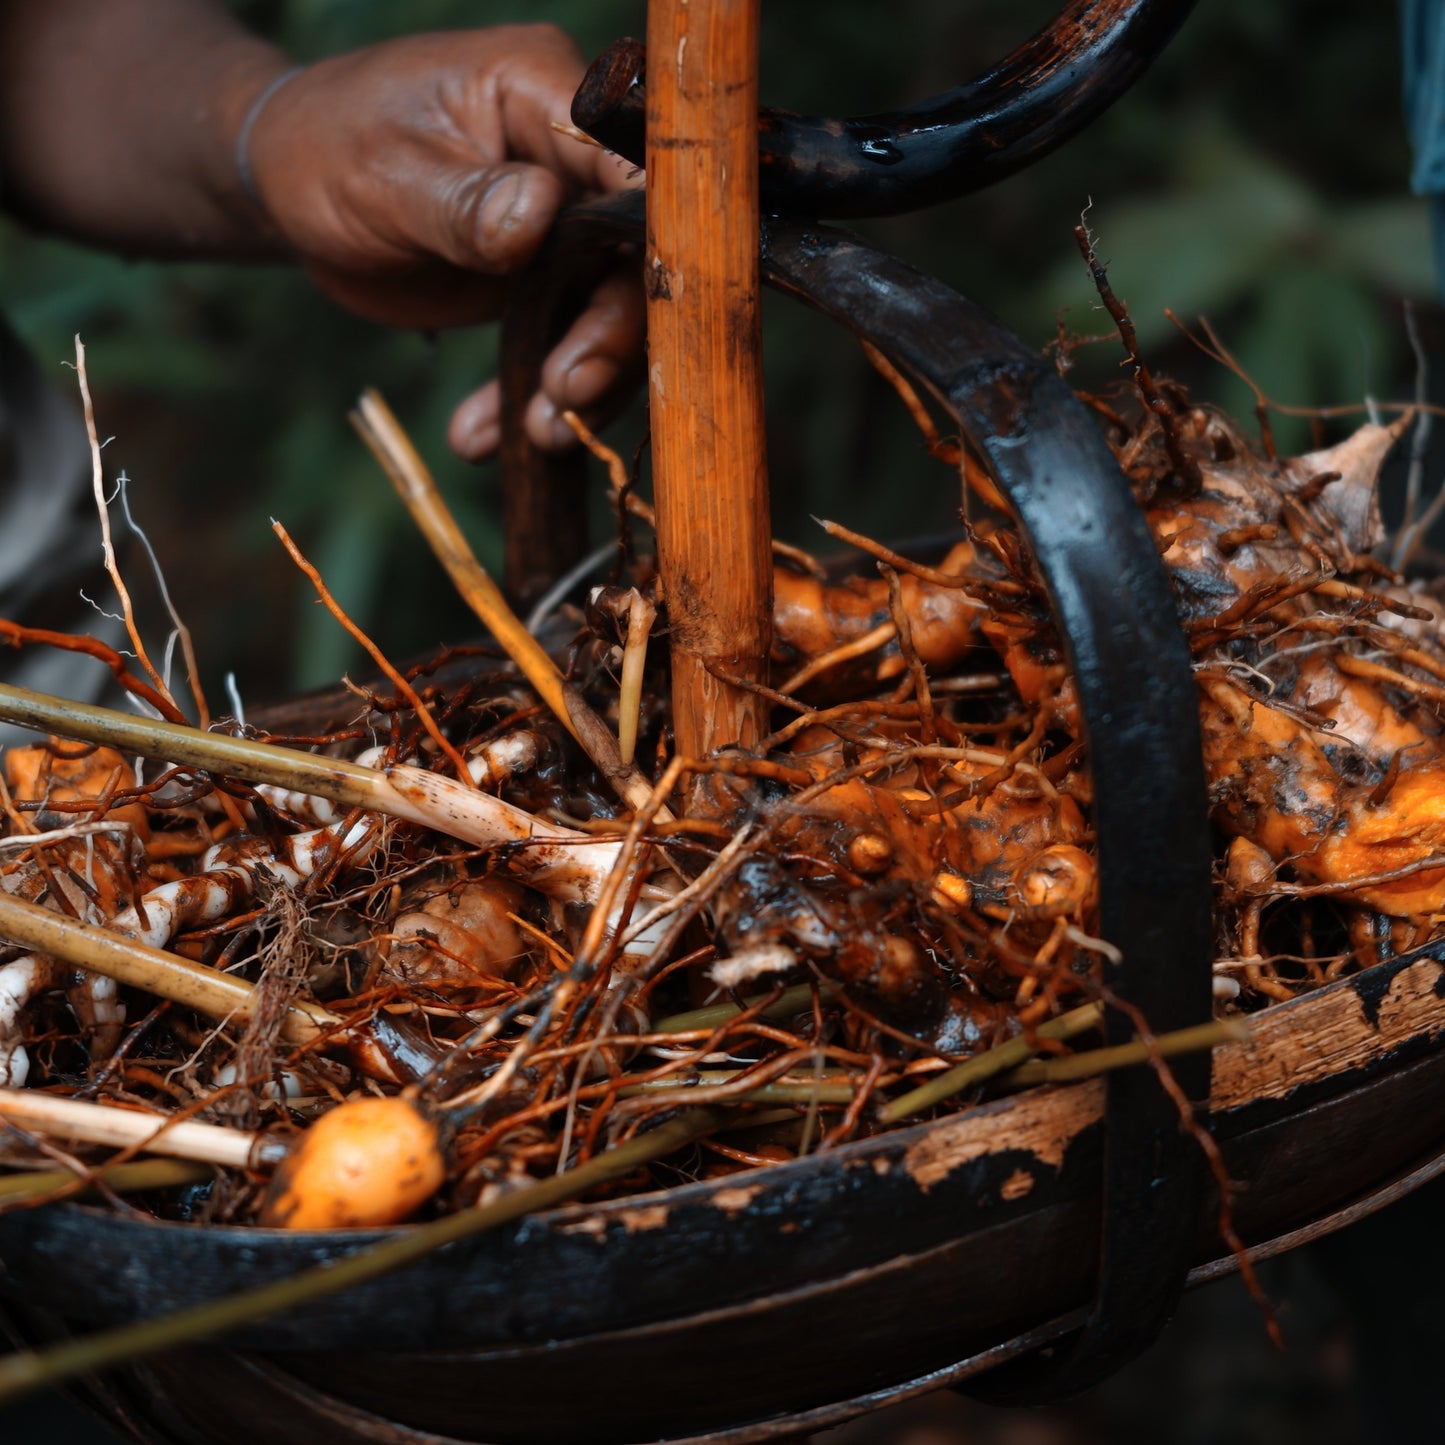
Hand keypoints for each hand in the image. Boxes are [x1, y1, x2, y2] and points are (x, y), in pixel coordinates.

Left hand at [244, 25, 643, 459]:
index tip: (620, 326)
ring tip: (533, 437)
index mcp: (544, 93)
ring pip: (612, 317)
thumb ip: (466, 201)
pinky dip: (529, 398)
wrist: (287, 188)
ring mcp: (566, 225)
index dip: (648, 247)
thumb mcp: (386, 175)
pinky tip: (483, 436)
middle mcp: (574, 159)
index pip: (633, 168)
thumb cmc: (325, 149)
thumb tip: (541, 214)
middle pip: (637, 259)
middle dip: (608, 342)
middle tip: (561, 401)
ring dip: (577, 389)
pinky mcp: (547, 281)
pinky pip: (563, 346)